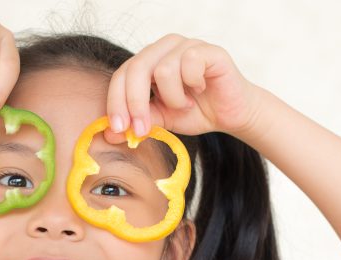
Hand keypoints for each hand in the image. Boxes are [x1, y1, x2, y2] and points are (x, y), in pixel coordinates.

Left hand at [103, 34, 262, 142]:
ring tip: (185, 104)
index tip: (118, 129)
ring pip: (163, 71)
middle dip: (135, 104)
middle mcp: (164, 48)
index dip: (116, 102)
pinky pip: (189, 64)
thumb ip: (137, 122)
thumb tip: (109, 134)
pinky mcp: (208, 50)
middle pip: (136, 69)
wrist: (231, 115)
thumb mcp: (161, 120)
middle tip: (143, 129)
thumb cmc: (195, 112)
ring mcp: (186, 45)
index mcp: (148, 61)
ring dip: (173, 98)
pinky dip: (193, 85)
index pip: (121, 75)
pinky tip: (201, 89)